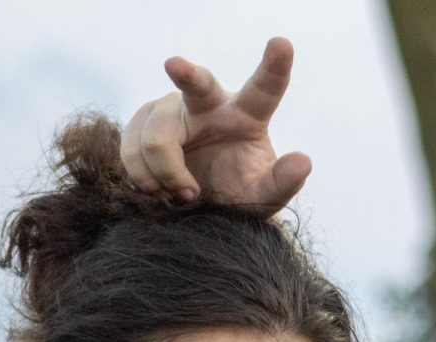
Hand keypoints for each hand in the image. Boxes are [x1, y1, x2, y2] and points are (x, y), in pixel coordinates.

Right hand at [121, 37, 309, 215]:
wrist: (201, 205)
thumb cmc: (239, 192)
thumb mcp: (264, 195)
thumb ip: (284, 181)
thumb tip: (304, 160)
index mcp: (246, 115)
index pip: (265, 88)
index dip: (274, 66)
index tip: (283, 43)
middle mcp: (207, 104)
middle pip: (196, 84)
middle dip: (186, 73)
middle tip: (174, 65)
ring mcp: (170, 110)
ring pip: (156, 138)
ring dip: (165, 175)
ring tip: (184, 195)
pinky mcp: (140, 123)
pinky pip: (131, 149)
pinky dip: (144, 178)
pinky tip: (158, 190)